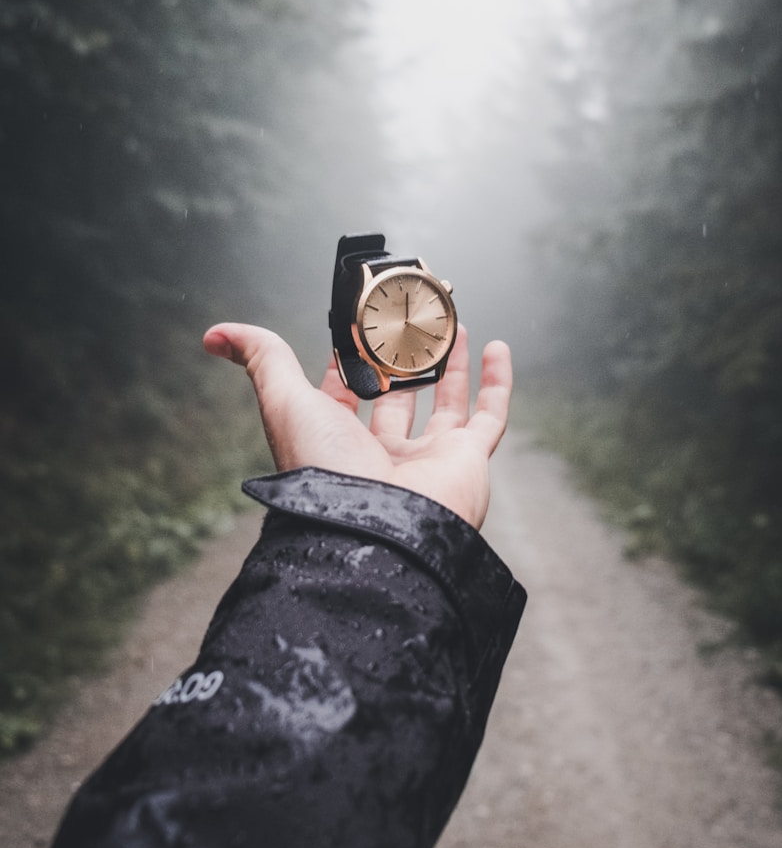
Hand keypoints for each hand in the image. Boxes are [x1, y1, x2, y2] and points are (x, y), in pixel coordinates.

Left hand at [202, 322, 511, 530]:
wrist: (377, 527)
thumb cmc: (325, 471)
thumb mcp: (284, 401)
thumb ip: (261, 359)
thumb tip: (217, 332)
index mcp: (337, 440)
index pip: (343, 392)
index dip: (348, 358)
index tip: (357, 326)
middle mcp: (382, 451)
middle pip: (397, 395)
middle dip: (405, 358)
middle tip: (414, 320)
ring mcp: (428, 456)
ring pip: (446, 402)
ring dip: (451, 364)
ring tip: (453, 326)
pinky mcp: (468, 460)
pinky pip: (491, 416)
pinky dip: (498, 382)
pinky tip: (497, 347)